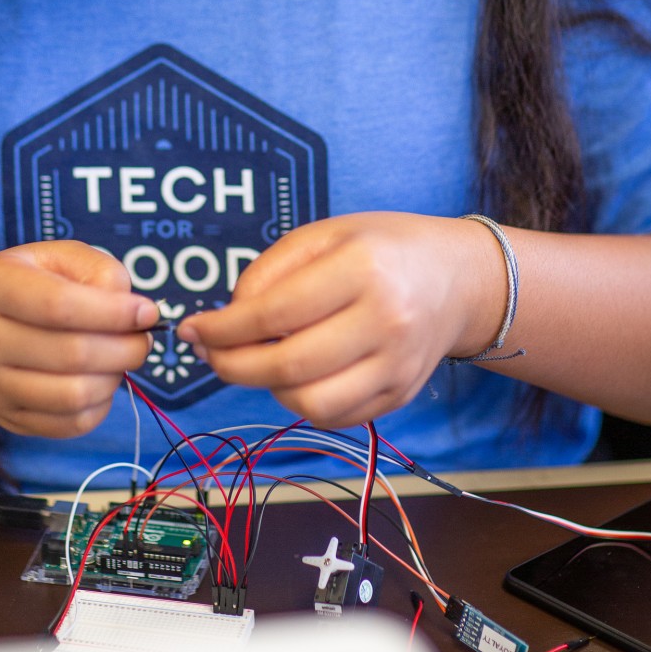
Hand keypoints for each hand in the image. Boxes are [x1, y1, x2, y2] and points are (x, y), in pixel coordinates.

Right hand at [0, 242, 158, 438]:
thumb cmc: (20, 286)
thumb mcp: (51, 257)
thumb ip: (96, 269)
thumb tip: (132, 309)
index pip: (60, 306)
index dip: (114, 312)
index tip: (147, 312)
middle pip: (72, 355)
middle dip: (126, 348)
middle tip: (143, 339)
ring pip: (73, 396)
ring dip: (115, 379)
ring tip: (121, 359)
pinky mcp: (6, 418)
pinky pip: (68, 424)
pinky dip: (100, 406)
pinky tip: (102, 381)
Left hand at [176, 214, 504, 427]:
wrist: (457, 278)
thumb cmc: (381, 249)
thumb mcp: (325, 234)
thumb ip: (270, 271)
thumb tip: (227, 319)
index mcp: (363, 269)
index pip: (273, 313)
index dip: (222, 329)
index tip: (193, 330)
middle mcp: (385, 321)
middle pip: (287, 366)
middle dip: (231, 365)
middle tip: (210, 354)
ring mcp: (397, 365)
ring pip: (308, 403)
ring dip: (267, 387)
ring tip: (260, 360)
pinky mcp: (400, 395)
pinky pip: (334, 416)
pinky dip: (301, 402)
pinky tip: (296, 374)